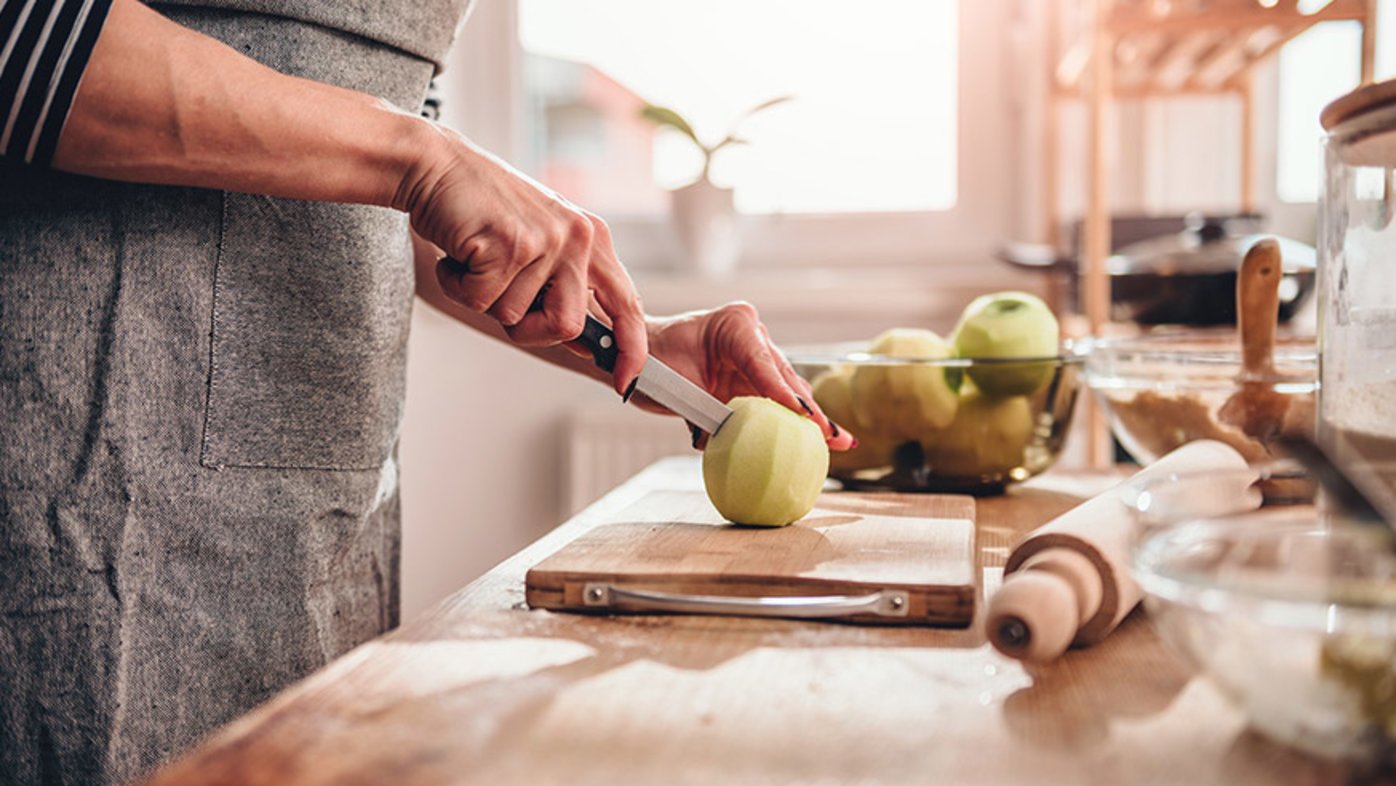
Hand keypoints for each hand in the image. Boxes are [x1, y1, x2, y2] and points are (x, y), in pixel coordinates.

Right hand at [396, 128, 645, 393]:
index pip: (625, 303)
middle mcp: (577, 237)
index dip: (630, 347)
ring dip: (481, 297)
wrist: (435, 166)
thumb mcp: (540, 242)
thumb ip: (563, 284)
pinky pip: (481, 301)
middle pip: (567, 326)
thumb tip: (582, 342)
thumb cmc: (482, 211)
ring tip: (475, 257)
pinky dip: (457, 286)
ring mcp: (545, 240)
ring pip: (513, 316)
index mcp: (592, 238)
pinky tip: (458, 253)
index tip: (627, 380)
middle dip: (528, 330)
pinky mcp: (508, 245)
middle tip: (497, 298)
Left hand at [645, 303, 855, 450]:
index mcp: (734, 325)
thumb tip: (725, 442)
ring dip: (809, 418)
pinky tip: (821, 440)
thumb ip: (705, 410)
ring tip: (837, 442)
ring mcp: (755, 355)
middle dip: (808, 410)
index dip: (784, 393)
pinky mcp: (753, 376)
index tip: (803, 416)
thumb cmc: (651, 360)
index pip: (763, 363)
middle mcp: (751, 336)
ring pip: (787, 390)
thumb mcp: (675, 385)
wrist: (642, 356)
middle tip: (830, 435)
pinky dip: (793, 420)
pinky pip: (775, 400)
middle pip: (784, 379)